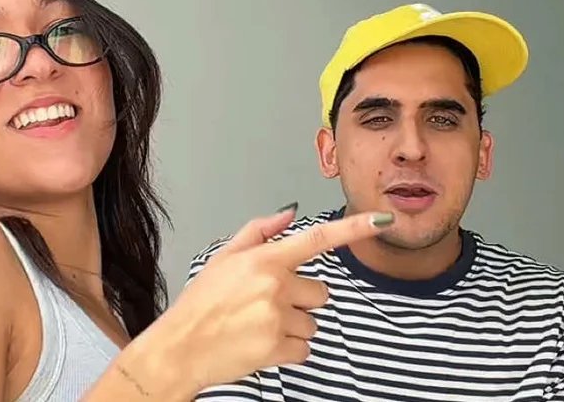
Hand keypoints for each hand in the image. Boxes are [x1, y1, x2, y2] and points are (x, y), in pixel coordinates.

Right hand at [156, 205, 393, 391]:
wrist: (181, 347)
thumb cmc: (201, 303)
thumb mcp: (224, 258)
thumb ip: (260, 232)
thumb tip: (289, 213)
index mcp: (265, 260)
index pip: (318, 238)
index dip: (355, 229)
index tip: (382, 220)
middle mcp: (275, 285)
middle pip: (321, 292)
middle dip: (301, 301)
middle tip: (266, 306)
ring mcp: (277, 317)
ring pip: (312, 322)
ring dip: (293, 327)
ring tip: (259, 326)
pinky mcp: (278, 347)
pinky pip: (305, 348)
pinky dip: (288, 350)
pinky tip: (261, 343)